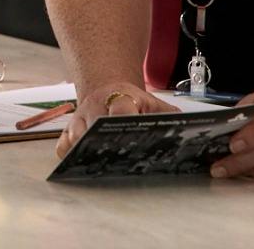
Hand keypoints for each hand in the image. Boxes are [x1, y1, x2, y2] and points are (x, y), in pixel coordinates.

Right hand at [54, 82, 176, 157]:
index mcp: (118, 96)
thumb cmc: (132, 100)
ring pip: (76, 137)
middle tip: (117, 159)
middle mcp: (94, 106)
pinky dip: (68, 155)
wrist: (106, 87)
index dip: (123, 118)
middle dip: (104, 142)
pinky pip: (62, 146)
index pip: (120, 107)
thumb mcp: (152, 101)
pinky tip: (79, 164)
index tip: (129, 130)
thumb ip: (168, 114)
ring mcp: (78, 119)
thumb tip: (190, 129)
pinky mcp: (67, 130)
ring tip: (99, 165)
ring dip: (86, 151)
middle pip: (95, 126)